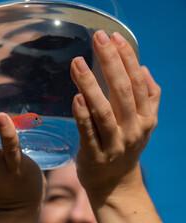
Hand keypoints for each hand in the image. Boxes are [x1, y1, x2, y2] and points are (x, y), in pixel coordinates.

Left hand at [70, 30, 160, 195]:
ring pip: (104, 110)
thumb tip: (144, 68)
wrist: (115, 184)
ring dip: (91, 85)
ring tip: (77, 63)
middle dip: (110, 62)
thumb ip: (149, 97)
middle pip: (122, 91)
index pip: (137, 81)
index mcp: (146, 117)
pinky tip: (76, 98)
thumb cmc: (126, 147)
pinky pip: (89, 133)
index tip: (113, 36)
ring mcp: (115, 144)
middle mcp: (133, 129)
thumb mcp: (144, 123)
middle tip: (97, 38)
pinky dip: (83, 116)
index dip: (126, 57)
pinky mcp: (95, 155)